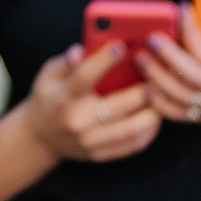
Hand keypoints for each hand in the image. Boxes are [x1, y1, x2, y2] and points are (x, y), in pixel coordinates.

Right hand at [17, 42, 161, 162]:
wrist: (39, 139)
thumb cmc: (49, 98)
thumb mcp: (49, 75)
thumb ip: (67, 62)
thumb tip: (81, 50)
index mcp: (64, 98)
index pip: (85, 76)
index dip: (104, 60)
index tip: (121, 46)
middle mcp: (78, 121)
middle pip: (117, 106)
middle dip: (141, 92)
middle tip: (156, 79)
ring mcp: (90, 142)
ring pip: (131, 129)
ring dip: (152, 114)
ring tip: (160, 99)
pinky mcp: (100, 155)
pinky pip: (133, 145)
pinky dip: (149, 131)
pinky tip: (155, 118)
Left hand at [140, 23, 200, 144]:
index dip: (190, 31)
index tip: (182, 10)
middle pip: (187, 75)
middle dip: (165, 54)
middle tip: (151, 37)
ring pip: (177, 96)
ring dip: (155, 76)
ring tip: (141, 59)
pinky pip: (177, 114)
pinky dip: (158, 102)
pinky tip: (147, 87)